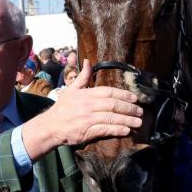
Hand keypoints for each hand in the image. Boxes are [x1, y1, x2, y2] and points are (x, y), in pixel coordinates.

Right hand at [21, 60, 143, 159]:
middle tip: (141, 111)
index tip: (135, 97)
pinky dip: (116, 130)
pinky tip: (126, 130)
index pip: (108, 91)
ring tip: (138, 122)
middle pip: (113, 104)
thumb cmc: (63, 108)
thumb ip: (82, 76)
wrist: (50, 126)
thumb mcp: (71, 89)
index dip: (123, 94)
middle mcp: (88, 105)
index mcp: (86, 94)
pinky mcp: (87, 131)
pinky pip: (105, 130)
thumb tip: (87, 61)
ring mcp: (88, 118)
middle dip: (129, 108)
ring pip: (111, 117)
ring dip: (127, 120)